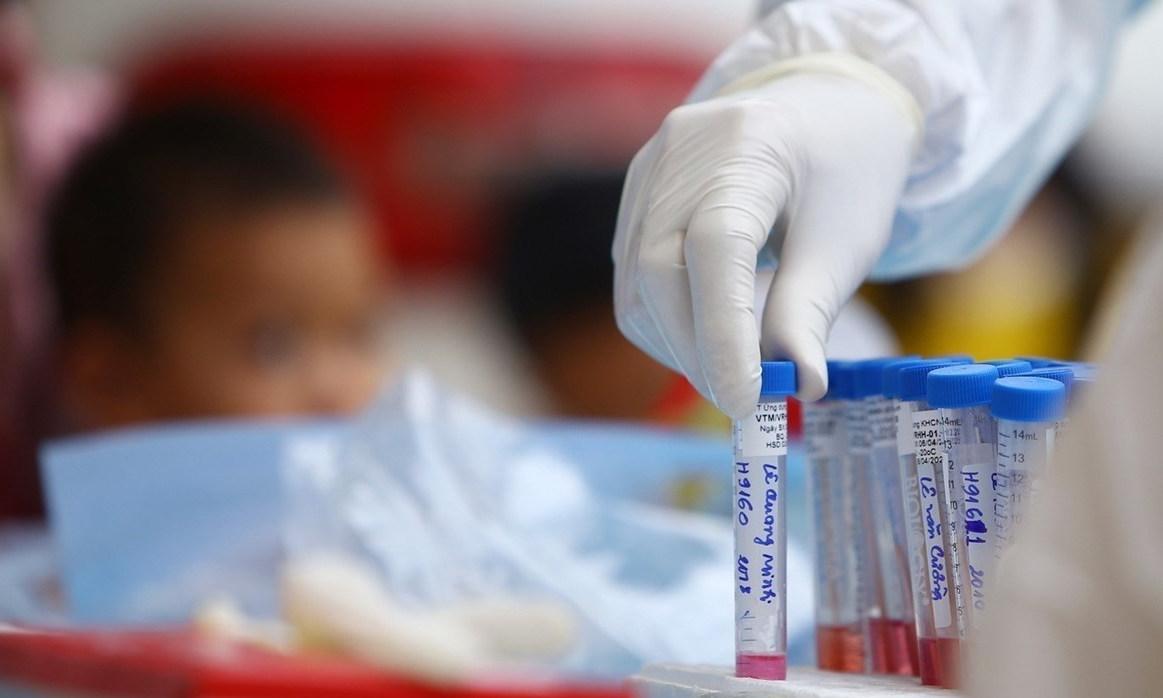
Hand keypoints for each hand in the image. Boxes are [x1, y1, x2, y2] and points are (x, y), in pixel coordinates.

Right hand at [612, 72, 918, 417]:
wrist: (822, 108)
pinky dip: (666, 322)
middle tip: (743, 401)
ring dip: (677, 345)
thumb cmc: (843, 171)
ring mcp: (649, 171)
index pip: (716, 249)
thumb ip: (809, 312)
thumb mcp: (845, 240)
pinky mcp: (636, 195)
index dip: (724, 333)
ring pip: (636, 283)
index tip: (747, 401)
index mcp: (749, 144)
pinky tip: (707, 337)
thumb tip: (797, 387)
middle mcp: (682, 151)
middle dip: (697, 351)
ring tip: (731, 371)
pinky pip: (632, 275)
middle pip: (659, 270)